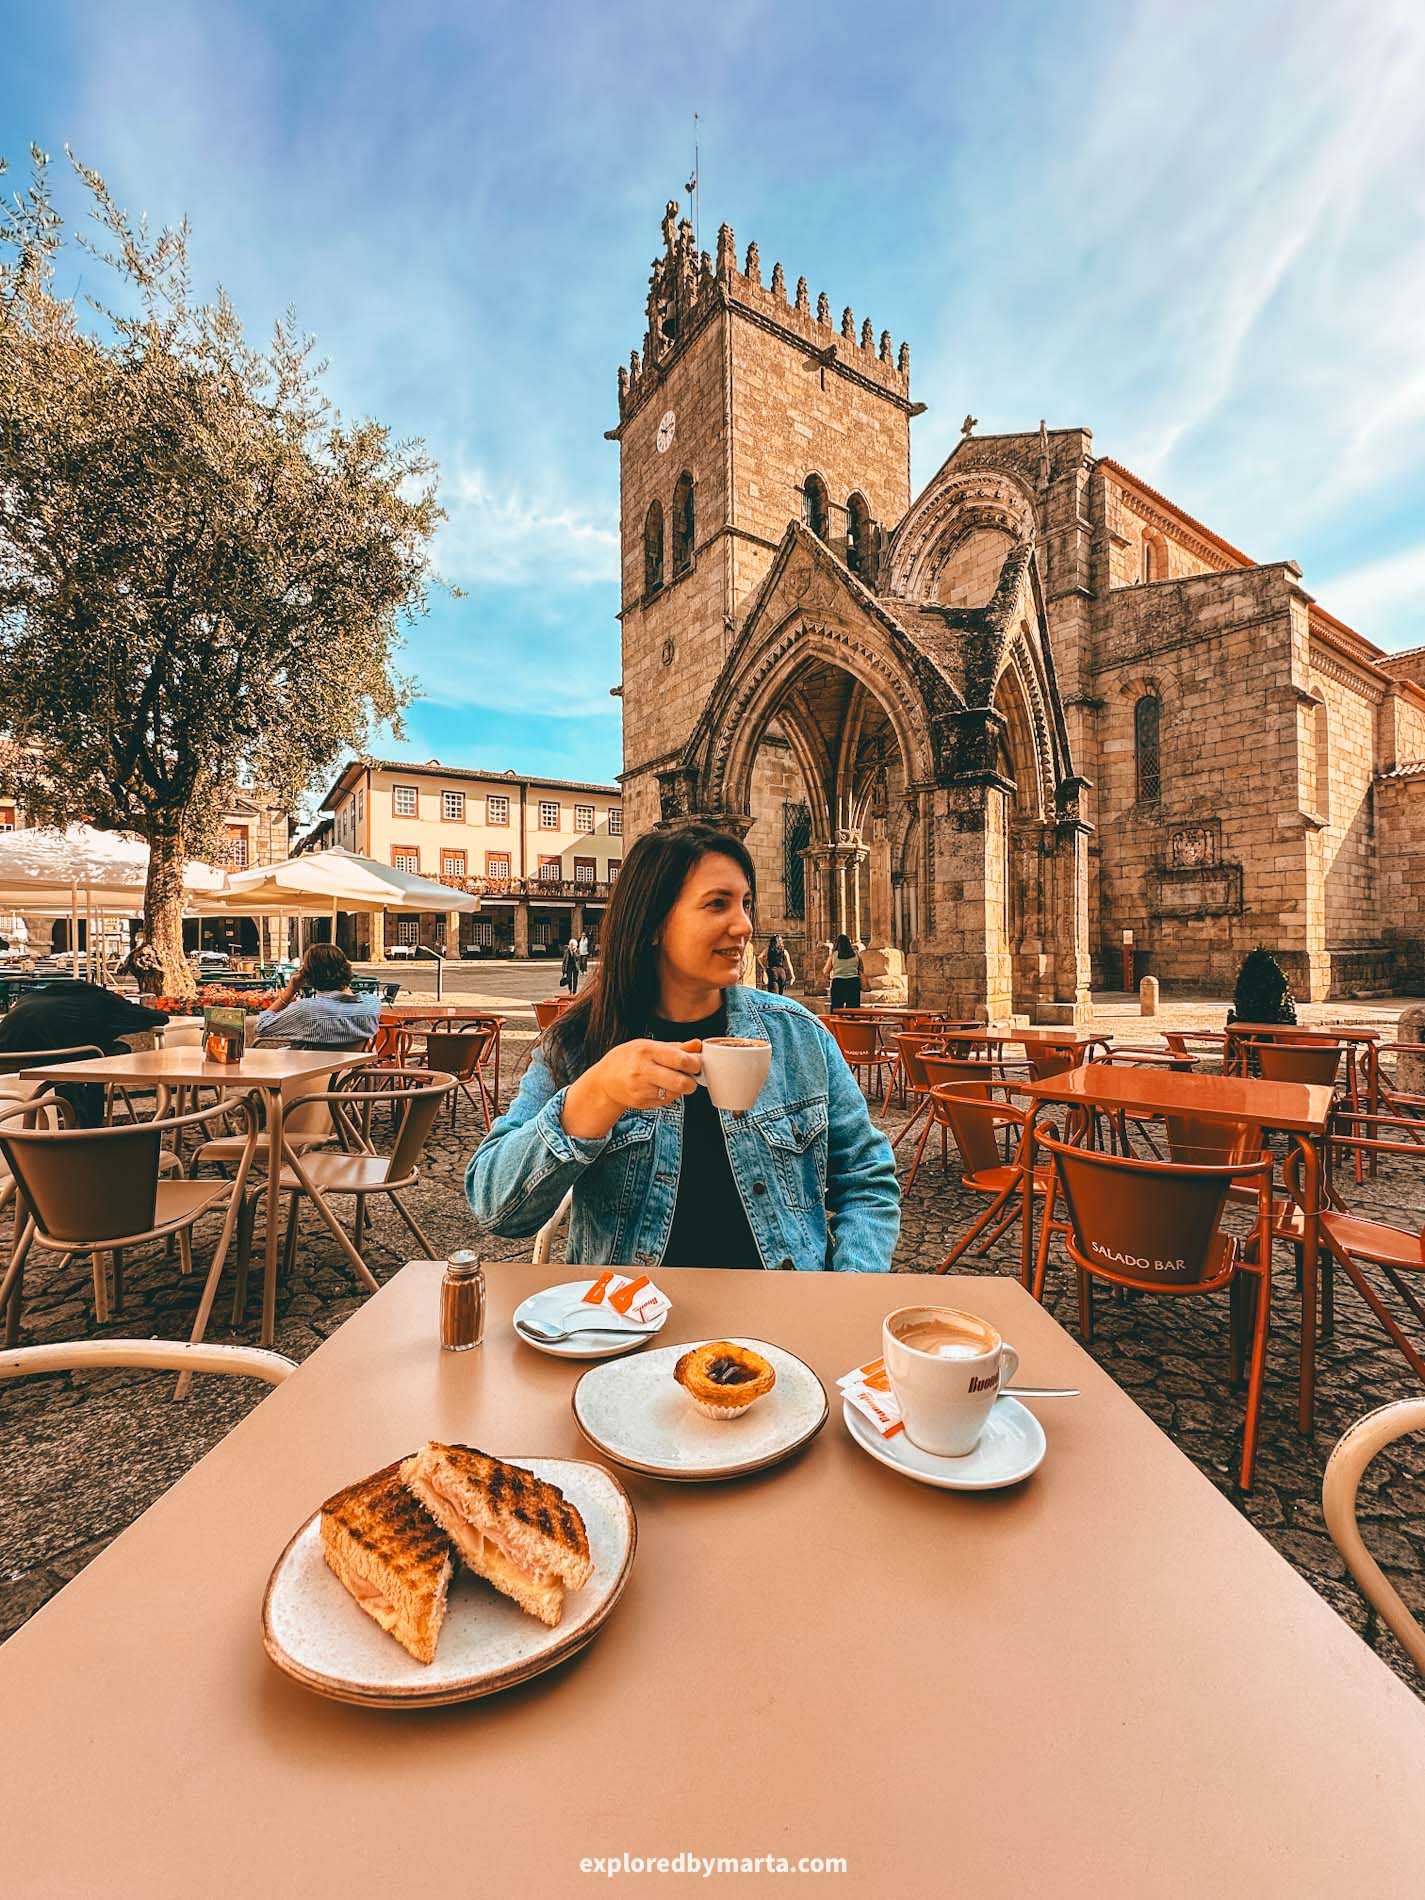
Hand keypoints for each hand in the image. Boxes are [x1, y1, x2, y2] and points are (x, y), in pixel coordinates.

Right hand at [563, 1038, 702, 1138]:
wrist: (604, 1079)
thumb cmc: (629, 1058)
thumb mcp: (649, 1046)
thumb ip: (675, 1047)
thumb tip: (697, 1044)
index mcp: (647, 1051)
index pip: (680, 1059)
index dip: (694, 1064)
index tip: (695, 1064)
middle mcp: (643, 1071)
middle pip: (681, 1083)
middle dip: (692, 1082)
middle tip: (690, 1077)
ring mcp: (641, 1089)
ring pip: (675, 1094)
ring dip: (680, 1089)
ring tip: (672, 1081)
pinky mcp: (641, 1103)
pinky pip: (665, 1101)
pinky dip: (668, 1095)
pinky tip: (660, 1088)